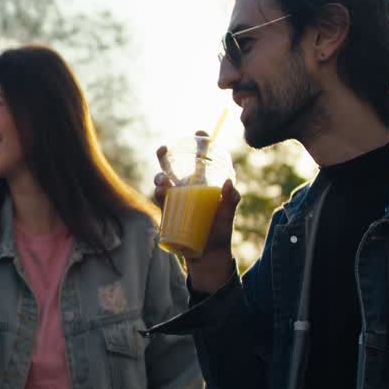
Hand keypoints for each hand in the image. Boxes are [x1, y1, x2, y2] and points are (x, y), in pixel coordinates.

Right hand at [153, 139, 241, 291]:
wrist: (207, 256)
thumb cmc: (220, 233)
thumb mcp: (228, 215)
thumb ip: (231, 199)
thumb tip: (228, 183)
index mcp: (204, 183)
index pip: (201, 159)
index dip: (199, 144)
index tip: (199, 133)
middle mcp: (188, 187)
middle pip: (174, 166)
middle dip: (166, 155)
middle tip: (164, 150)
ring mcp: (176, 199)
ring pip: (163, 180)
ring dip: (160, 176)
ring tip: (163, 181)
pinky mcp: (167, 211)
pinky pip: (159, 197)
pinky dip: (157, 192)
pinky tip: (160, 191)